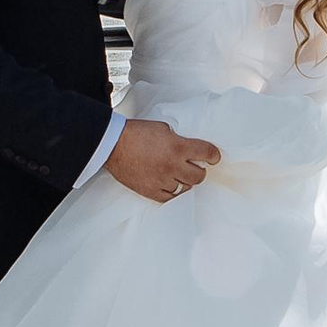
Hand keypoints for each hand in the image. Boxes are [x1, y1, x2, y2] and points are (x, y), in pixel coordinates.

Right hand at [104, 117, 218, 202]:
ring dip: (185, 181)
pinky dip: (173, 192)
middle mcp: (172, 166)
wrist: (112, 144)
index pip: (206, 153)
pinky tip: (171, 185)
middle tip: (194, 166)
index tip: (214, 157)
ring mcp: (162, 180)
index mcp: (178, 147)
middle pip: (199, 176)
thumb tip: (188, 149)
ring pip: (186, 188)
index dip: (213, 155)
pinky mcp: (150, 191)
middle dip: (199, 170)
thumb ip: (178, 139)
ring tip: (179, 175)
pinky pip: (170, 198)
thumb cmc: (135, 133)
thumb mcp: (163, 128)